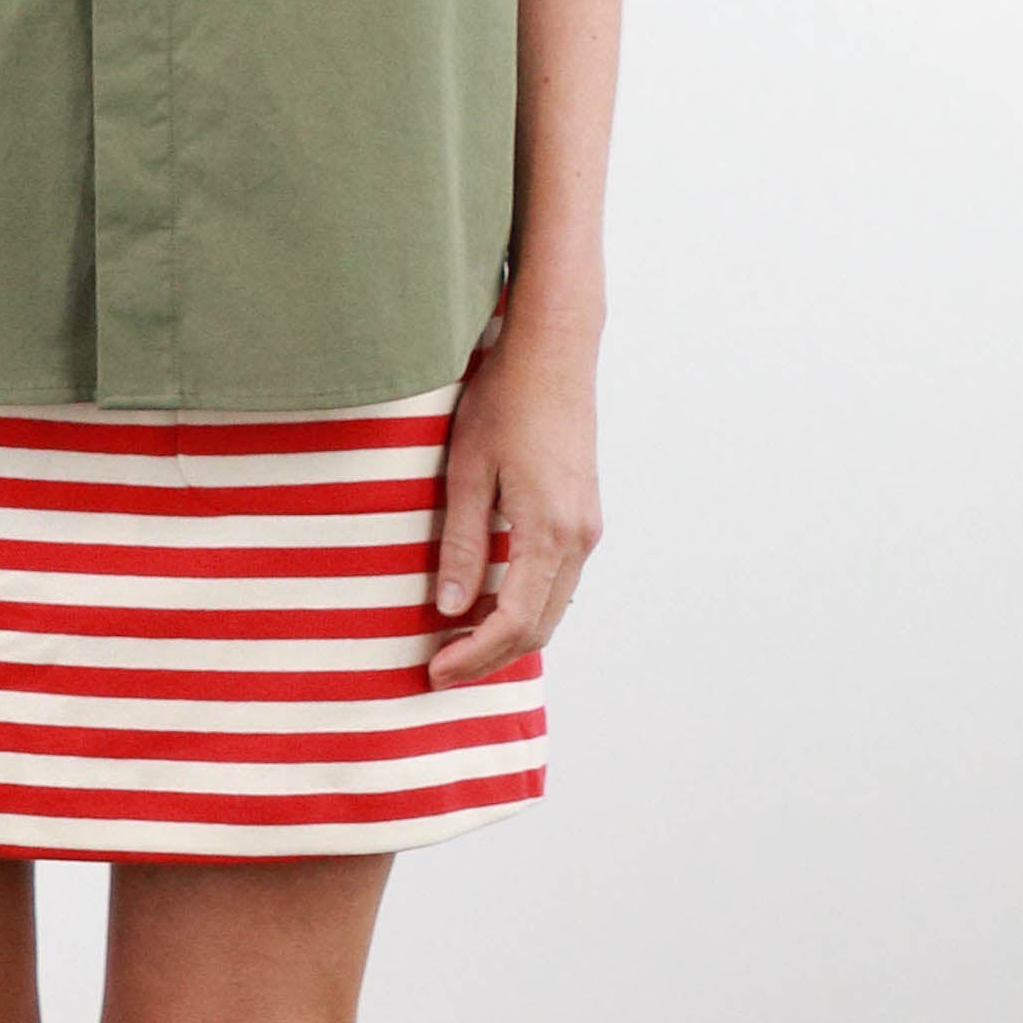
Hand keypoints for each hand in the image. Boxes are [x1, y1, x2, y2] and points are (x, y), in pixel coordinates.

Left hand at [424, 330, 599, 684]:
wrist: (553, 351)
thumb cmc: (504, 400)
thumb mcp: (467, 472)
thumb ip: (463, 544)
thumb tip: (450, 608)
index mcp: (548, 530)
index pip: (515, 623)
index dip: (475, 656)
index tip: (436, 670)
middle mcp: (578, 537)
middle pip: (540, 628)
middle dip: (491, 657)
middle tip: (441, 668)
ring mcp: (586, 528)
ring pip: (553, 609)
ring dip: (509, 636)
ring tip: (458, 644)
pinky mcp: (583, 516)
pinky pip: (558, 582)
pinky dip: (526, 608)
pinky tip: (488, 605)